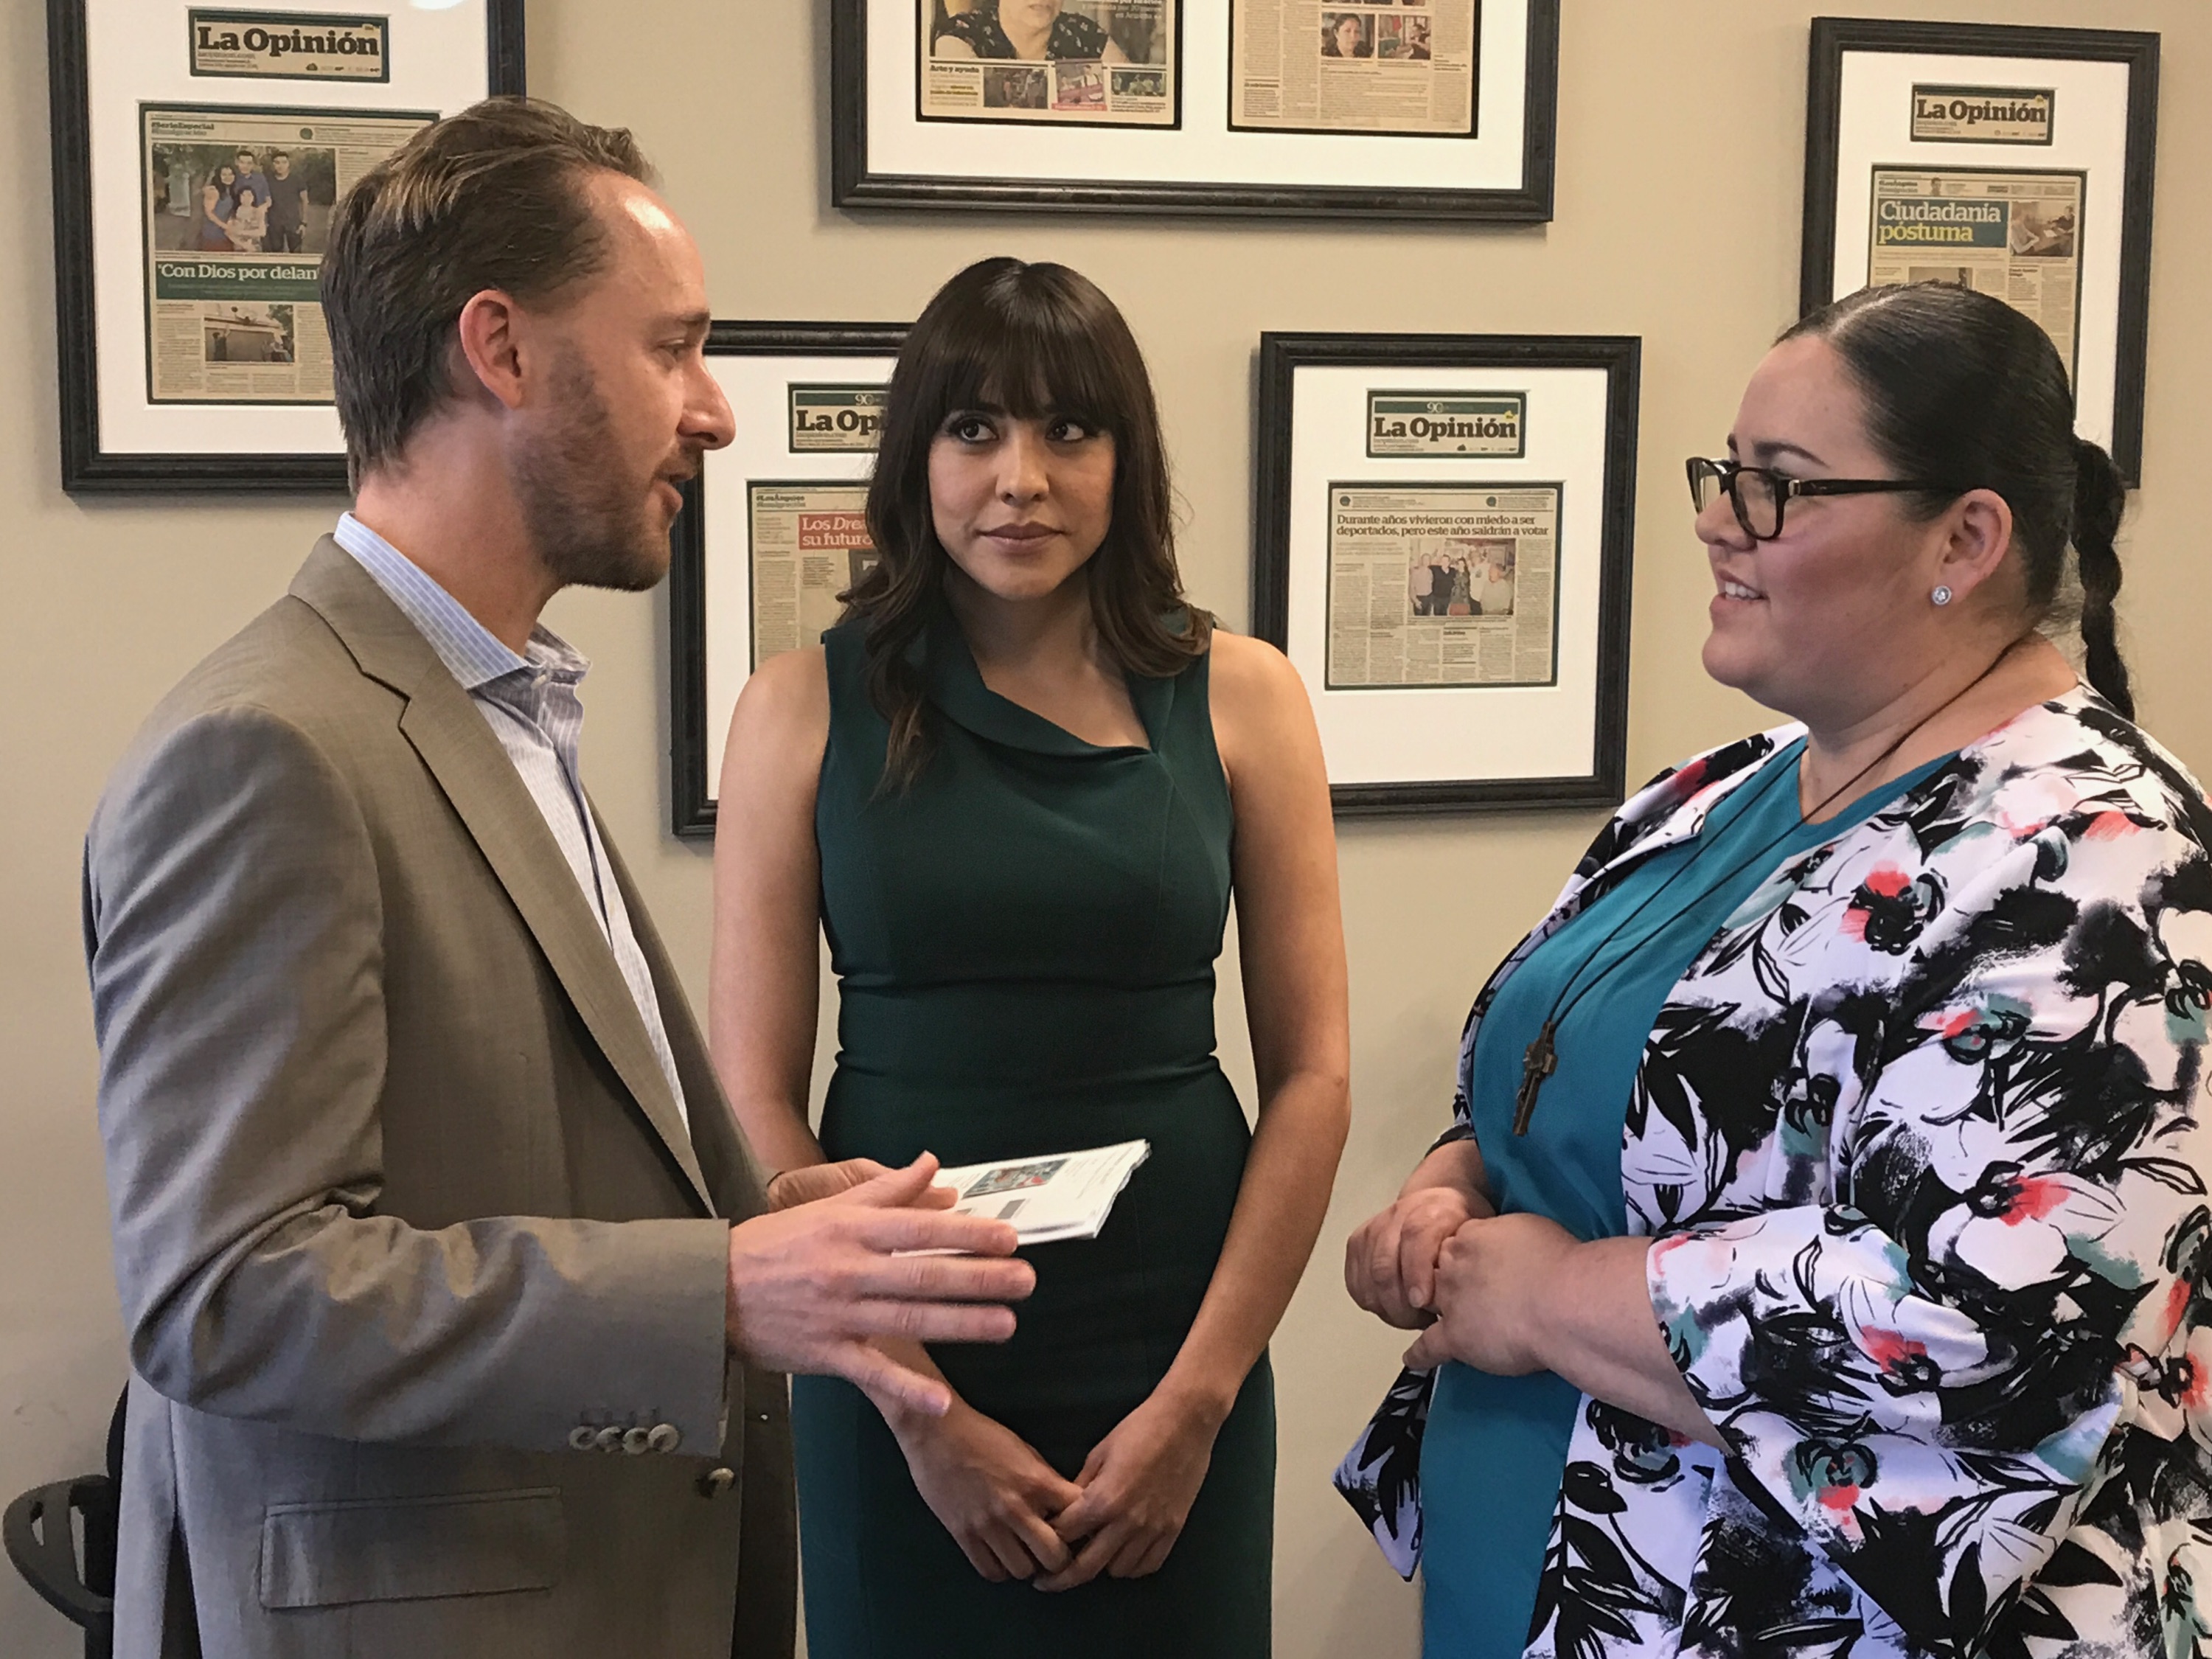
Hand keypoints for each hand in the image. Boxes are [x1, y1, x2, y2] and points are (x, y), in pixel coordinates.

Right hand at [726, 1155, 1032, 1415]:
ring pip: (909, 1320)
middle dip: (979, 1278)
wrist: (709, 1289)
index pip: (920, 1229)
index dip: (966, 1233)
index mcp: (851, 1229)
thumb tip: (935, 1169)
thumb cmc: (775, 1244)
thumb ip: (886, 1188)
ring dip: (961, 1325)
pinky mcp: (825, 1353)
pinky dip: (906, 1388)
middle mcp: (849, 1270)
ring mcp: (838, 1315)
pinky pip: (872, 1373)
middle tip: (1025, 1280)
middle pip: (924, 1275)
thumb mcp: (828, 1206)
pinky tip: (941, 1400)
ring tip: (1006, 1325)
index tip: (1008, 1237)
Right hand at [888, 1399, 1082, 1581]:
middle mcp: (1015, 1508)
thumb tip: (1065, 1506)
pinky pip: (991, 1571)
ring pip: (1023, 1571)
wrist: (936, 1432)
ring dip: (1028, 1564)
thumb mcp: (1024, 1451)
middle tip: (1052, 1549)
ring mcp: (988, 1525)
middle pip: (1054, 1557)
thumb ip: (1046, 1480)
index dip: (1082, 1525)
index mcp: (1036, 1482)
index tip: (1077, 1527)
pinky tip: (1001, 1554)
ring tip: (1024, 1551)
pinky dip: (1000, 1569)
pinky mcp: (964, 1535)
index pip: (1078, 1517)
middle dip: (1059, 1556)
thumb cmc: (982, 1435)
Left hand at [1036, 1386, 1223, 1590]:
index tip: (1039, 1542)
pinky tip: (1122, 1553)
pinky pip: (1147, 1565)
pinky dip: (1131, 1565)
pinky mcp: (1172, 1531)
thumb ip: (1080, 1487)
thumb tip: (1065, 1511)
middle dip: (1061, 1577)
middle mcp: (1127, 1522)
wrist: (1185, 1422)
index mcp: (1104, 1500)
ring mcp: (1152, 1530)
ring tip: (1093, 1553)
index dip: (1047, 1538)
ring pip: (1118, 1571)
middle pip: (1087, 1567)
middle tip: (1047, 1581)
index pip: (1064, 1535)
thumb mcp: (1099, 1453)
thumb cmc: (1139, 1429)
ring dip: (1101, 1565)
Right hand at [1344, 1184, 1479, 1327]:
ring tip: (1412, 1317)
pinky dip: (1372, 1302)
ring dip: (1388, 1308)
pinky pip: (1355, 1283)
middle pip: (1385, 1266)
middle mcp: (1398, 1214)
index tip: (1422, 1303)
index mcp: (1433, 1210)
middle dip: (1400, 1305)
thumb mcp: (1477, 1236)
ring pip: (1368, 1279)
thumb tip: (1466, 1298)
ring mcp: (1374, 1228)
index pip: (1416, 1237)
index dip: (1416, 1272)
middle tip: (1422, 1323)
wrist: (1437, 1204)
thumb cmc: (1460, 1226)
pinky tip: (1393, 1307)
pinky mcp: (1357, 1243)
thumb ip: (1470, 1259)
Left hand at [1402, 1213, 1578, 1374]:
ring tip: (1432, 1320)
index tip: (1474, 1266)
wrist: (1560, 1302)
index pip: (1453, 1244)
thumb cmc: (1557, 1262)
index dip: (1462, 1257)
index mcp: (1471, 1235)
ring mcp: (1450, 1302)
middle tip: (1463, 1294)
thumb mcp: (1528, 1229)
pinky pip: (1428, 1347)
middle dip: (1444, 1281)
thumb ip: (1506, 1237)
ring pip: (1429, 1305)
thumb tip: (1506, 1247)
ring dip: (1431, 1311)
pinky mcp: (1454, 1337)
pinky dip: (1419, 1355)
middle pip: (1436, 1272)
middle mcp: (1453, 1266)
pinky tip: (1411, 1360)